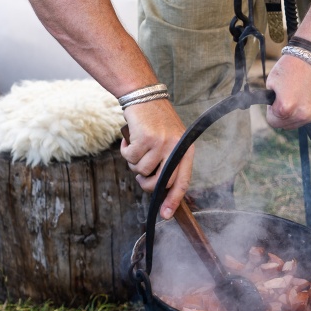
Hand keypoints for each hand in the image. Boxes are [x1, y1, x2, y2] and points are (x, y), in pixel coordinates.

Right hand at [120, 99, 193, 218]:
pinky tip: (129, 139)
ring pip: (141, 170)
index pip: (182, 182)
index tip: (166, 215)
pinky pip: (130, 158)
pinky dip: (125, 151)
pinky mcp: (146, 138)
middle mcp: (176, 148)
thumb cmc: (154, 121)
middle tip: (140, 174)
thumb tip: (159, 190)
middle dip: (146, 183)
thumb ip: (167, 162)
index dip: (174, 200)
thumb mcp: (169, 140)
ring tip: (137, 146)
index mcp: (186, 150)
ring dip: (133, 162)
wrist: (143, 95)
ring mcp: (161, 143)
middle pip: (159, 183)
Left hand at [265, 55, 310, 128]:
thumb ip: (270, 102)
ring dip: (290, 115)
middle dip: (280, 114)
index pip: (271, 120)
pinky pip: (302, 120)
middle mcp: (299, 114)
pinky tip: (300, 99)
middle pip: (282, 125)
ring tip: (293, 97)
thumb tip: (273, 112)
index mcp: (285, 107)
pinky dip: (299, 113)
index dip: (271, 109)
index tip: (275, 98)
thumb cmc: (290, 68)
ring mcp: (309, 115)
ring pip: (292, 125)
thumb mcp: (271, 83)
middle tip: (284, 97)